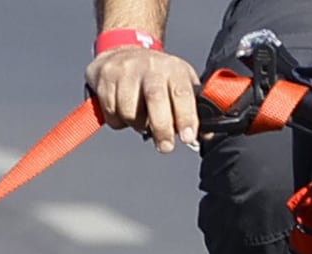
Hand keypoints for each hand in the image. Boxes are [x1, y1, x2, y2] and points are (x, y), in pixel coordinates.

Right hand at [85, 47, 200, 152]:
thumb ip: (194, 108)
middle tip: (165, 146)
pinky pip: (110, 112)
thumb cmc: (158, 75)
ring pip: (129, 111)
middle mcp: (150, 67)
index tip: (187, 137)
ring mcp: (125, 71)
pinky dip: (118, 121)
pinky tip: (123, 111)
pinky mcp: (104, 77)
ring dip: (137, 125)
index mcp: (174, 69)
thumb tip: (207, 136)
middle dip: (162, 127)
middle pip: (156, 99)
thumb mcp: (181, 82)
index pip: (182, 93)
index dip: (186, 117)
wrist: (122, 49)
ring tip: (142, 120)